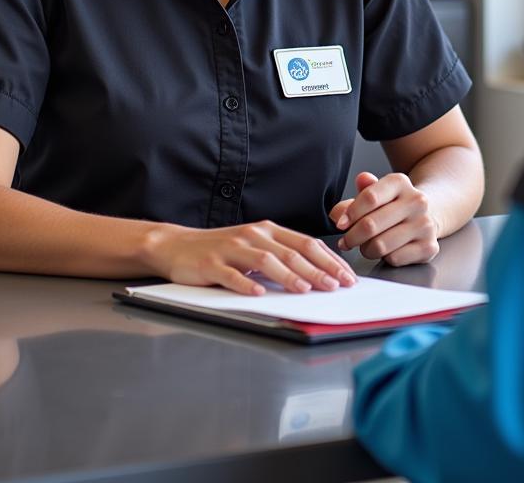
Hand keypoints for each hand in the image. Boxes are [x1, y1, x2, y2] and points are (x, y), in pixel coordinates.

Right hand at [146, 220, 356, 294]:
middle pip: (291, 252)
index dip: (328, 259)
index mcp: (268, 230)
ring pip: (266, 261)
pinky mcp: (211, 264)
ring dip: (288, 276)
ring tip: (305, 289)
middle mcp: (253, 235)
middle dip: (317, 269)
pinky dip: (246, 284)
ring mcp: (232, 248)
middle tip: (336, 285)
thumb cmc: (221, 249)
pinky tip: (258, 294)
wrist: (177, 245)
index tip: (346, 275)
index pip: (306, 243)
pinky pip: (231, 275)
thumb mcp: (255, 246)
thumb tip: (317, 274)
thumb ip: (281, 255)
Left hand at [329, 172, 438, 265]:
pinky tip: (386, 251)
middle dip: (352, 237)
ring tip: (366, 246)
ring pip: (380, 245)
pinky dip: (384, 258)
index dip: (350, 213)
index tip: (340, 224)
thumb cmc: (393, 205)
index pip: (369, 197)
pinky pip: (394, 259)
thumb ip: (354, 201)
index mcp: (400, 182)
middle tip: (346, 241)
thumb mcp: (376, 193)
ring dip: (366, 249)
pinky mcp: (429, 247)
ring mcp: (425, 225)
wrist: (428, 213)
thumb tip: (337, 213)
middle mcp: (416, 201)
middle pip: (371, 224)